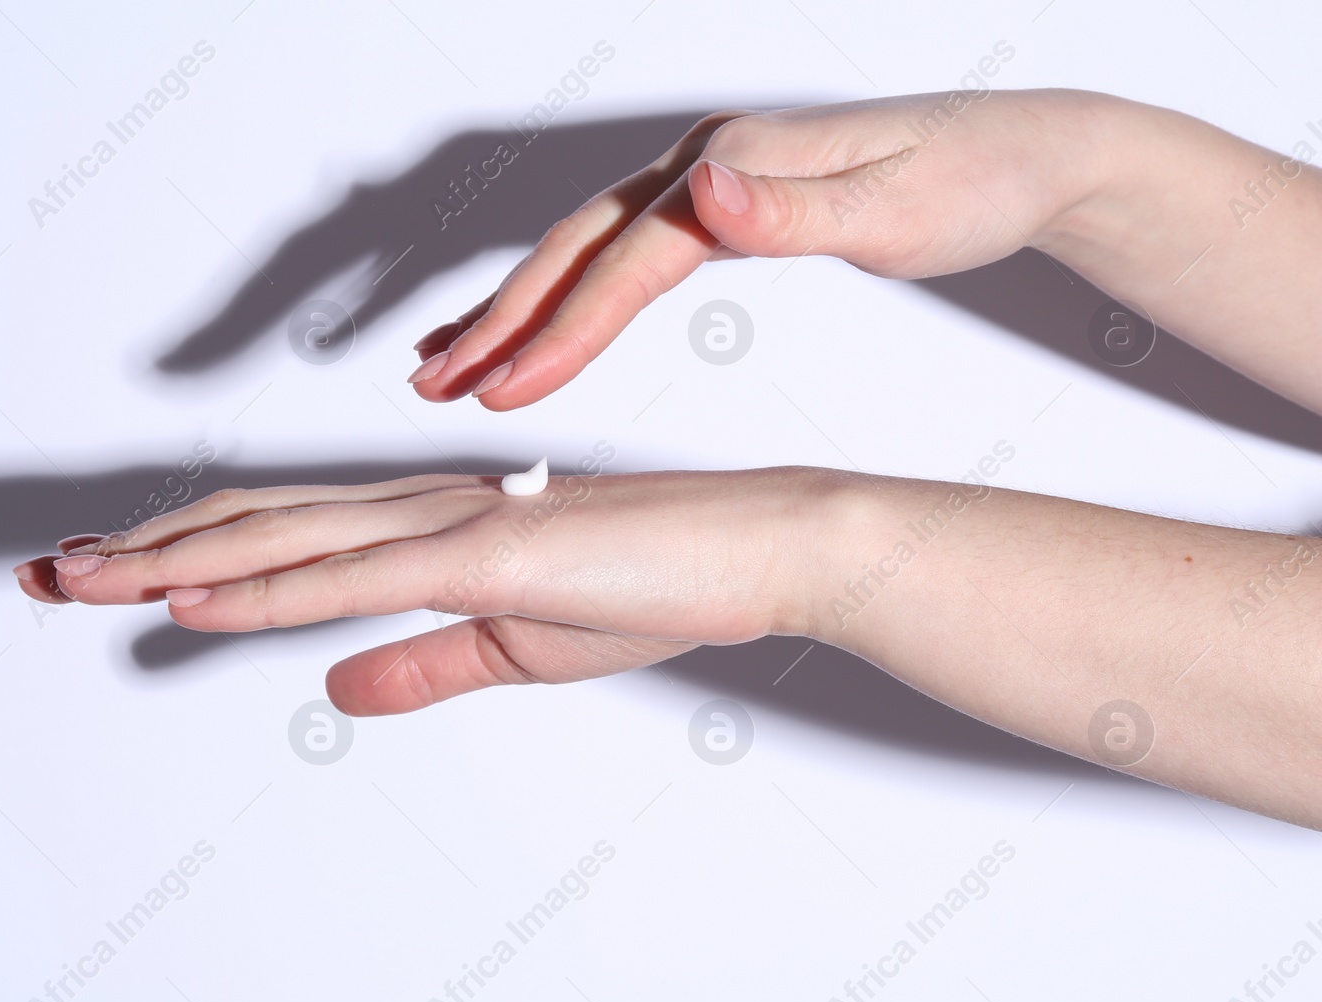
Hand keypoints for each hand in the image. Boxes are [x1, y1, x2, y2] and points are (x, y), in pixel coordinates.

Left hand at [13, 469, 830, 714]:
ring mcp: (445, 524)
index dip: (183, 555)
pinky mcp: (485, 554)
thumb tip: (331, 692)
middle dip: (138, 552)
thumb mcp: (509, 647)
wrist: (751, 546)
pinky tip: (192, 602)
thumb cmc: (648, 583)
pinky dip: (261, 588)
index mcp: (421, 526)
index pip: (277, 537)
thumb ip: (418, 666)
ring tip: (77, 580)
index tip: (103, 580)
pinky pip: (352, 576)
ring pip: (277, 539)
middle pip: (248, 524)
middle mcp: (414, 508)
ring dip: (168, 561)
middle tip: (44, 574)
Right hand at [406, 88, 1113, 408]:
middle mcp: (708, 165)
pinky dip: (564, 292)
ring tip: (448, 360)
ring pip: (581, 248)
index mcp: (737, 166)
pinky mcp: (722, 205)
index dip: (559, 329)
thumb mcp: (897, 206)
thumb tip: (706, 192)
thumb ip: (793, 209)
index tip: (502, 388)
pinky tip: (541, 323)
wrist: (1027, 152)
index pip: (624, 261)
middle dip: (499, 318)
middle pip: (575, 246)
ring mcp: (709, 181)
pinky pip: (617, 253)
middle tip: (435, 382)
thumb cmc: (973, 181)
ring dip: (510, 306)